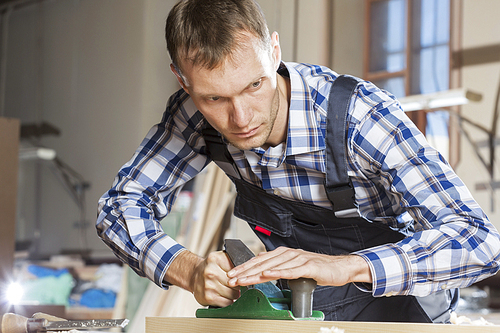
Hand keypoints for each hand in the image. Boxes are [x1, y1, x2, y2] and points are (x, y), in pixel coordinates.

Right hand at [165, 250, 239, 306]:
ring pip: (232, 294)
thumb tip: (247, 272)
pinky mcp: (208, 297)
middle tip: (238, 286)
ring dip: (235, 295)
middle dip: (239, 286)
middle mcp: (210, 272)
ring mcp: (208, 285)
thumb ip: (233, 262)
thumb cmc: (210, 268)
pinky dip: (229, 301)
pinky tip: (226, 297)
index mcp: (216, 259)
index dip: (242, 276)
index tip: (243, 278)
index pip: (237, 271)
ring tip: (232, 291)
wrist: (194, 275)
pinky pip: (226, 303)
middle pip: (235, 283)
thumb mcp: (221, 258)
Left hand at [227, 247, 371, 287]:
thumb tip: (263, 265)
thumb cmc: (318, 268)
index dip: (244, 267)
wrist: (340, 267)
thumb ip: (279, 265)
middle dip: (245, 271)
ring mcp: (298, 259)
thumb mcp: (295, 266)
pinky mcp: (308, 266)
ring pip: (273, 266)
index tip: (231, 274)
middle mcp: (289, 254)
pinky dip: (278, 272)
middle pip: (262, 263)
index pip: (259, 260)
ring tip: (244, 279)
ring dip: (256, 273)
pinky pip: (291, 270)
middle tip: (231, 278)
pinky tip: (267, 275)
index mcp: (284, 254)